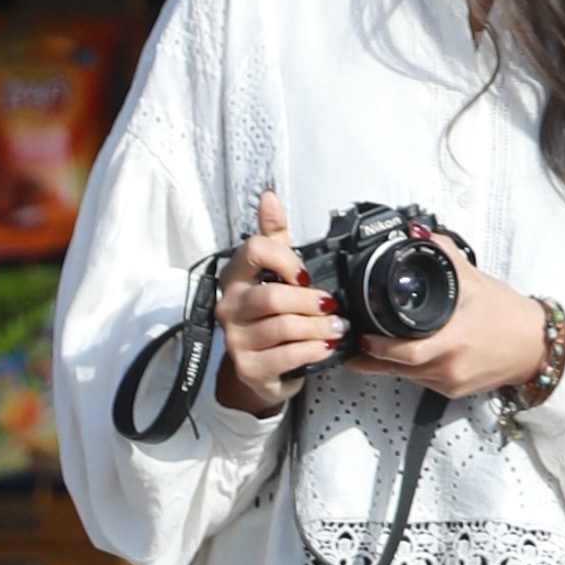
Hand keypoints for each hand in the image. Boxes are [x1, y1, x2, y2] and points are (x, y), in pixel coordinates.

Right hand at [210, 185, 338, 420]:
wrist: (261, 365)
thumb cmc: (269, 312)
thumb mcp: (273, 270)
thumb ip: (274, 234)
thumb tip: (269, 196)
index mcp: (234, 277)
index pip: (254, 251)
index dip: (285, 259)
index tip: (305, 274)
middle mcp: (229, 307)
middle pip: (273, 297)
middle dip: (309, 302)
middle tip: (331, 306)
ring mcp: (235, 340)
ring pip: (283, 328)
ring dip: (317, 327)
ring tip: (335, 327)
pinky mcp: (248, 367)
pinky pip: (286, 356)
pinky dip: (312, 350)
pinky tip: (324, 346)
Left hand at [348, 222, 555, 406]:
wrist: (536, 347)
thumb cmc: (510, 316)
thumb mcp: (477, 280)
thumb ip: (446, 255)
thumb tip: (422, 235)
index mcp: (453, 340)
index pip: (404, 352)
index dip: (376, 348)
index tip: (360, 336)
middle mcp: (450, 367)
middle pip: (399, 369)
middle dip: (371, 359)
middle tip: (355, 345)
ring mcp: (451, 382)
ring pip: (408, 377)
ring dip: (388, 365)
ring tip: (371, 349)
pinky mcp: (454, 391)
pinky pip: (423, 382)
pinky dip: (410, 369)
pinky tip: (405, 357)